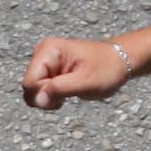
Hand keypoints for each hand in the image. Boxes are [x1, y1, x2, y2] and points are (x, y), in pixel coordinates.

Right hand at [18, 35, 134, 108]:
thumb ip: (60, 89)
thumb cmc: (107, 69)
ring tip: (69, 93)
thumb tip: (37, 100)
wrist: (120, 61)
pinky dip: (52, 97)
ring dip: (49, 98)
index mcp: (49, 50)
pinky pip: (40, 90)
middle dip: (45, 98)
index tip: (61, 98)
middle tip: (66, 97)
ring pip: (33, 91)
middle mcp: (42, 53)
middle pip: (29, 87)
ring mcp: (44, 62)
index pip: (30, 82)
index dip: (43, 95)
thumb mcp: (86, 82)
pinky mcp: (48, 70)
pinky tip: (66, 92)